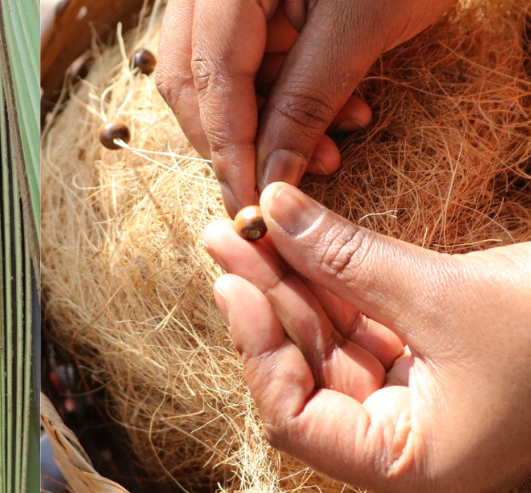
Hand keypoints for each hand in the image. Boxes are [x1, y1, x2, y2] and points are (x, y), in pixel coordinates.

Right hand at [156, 0, 530, 215]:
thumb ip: (306, 106)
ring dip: (266, 119)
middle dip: (239, 136)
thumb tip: (270, 181)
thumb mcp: (362, 28)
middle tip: (280, 184)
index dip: (228, 148)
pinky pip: (242, 57)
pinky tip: (331, 113)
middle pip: (194, 73)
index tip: (247, 206)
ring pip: (214, 72)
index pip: (213, 71)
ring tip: (330, 147)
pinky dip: (279, 93)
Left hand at [202, 183, 530, 491]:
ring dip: (286, 281)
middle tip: (225, 236)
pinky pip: (355, 318)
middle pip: (303, 367)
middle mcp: (399, 436)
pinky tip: (291, 237)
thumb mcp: (445, 297)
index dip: (258, 351)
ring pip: (325, 337)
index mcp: (408, 461)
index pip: (296, 419)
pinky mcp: (418, 355)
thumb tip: (274, 209)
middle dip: (264, 299)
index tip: (233, 284)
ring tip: (243, 227)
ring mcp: (407, 395)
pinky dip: (325, 278)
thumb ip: (348, 258)